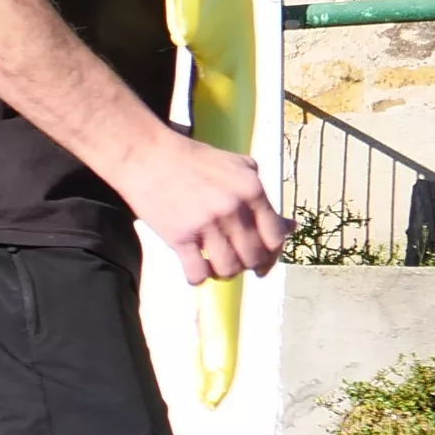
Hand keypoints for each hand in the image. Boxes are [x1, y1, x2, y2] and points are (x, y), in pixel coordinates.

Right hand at [111, 126, 290, 282]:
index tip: (263, 260)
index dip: (272, 253)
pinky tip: (195, 270)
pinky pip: (197, 272)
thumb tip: (289, 225)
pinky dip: (198, 278)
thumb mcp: (237, 166)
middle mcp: (232, 209)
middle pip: (253, 257)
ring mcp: (205, 225)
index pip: (275, 236)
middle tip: (237, 261)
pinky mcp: (178, 237)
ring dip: (224, 272)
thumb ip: (262, 196)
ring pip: (228, 269)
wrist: (146, 156)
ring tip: (216, 265)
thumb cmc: (193, 160)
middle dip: (248, 264)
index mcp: (251, 190)